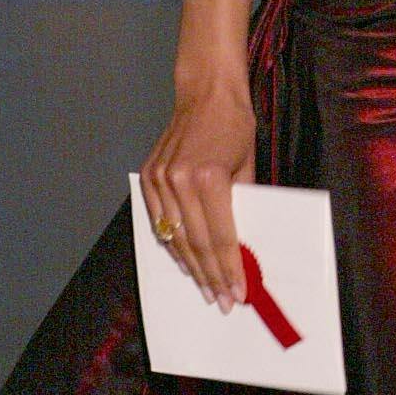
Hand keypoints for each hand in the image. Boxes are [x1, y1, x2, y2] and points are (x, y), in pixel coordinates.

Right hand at [140, 75, 257, 310]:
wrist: (206, 93)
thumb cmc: (235, 126)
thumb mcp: (247, 168)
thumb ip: (241, 206)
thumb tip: (242, 248)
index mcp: (208, 178)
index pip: (220, 238)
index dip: (230, 270)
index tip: (238, 293)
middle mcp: (179, 180)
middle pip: (196, 244)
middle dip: (211, 277)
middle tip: (223, 301)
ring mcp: (159, 179)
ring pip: (174, 237)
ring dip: (191, 267)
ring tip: (206, 289)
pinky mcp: (148, 176)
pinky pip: (159, 221)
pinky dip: (172, 244)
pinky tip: (185, 262)